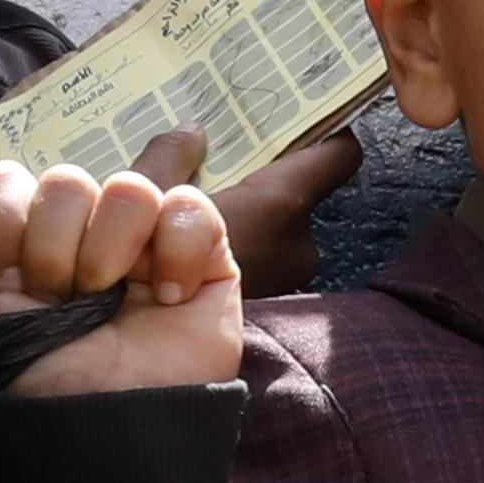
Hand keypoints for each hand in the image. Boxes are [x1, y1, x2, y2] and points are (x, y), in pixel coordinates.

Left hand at [0, 159, 242, 397]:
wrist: (110, 432)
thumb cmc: (40, 383)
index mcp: (23, 238)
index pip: (6, 180)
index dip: (6, 223)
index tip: (15, 281)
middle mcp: (82, 230)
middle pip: (65, 181)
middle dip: (57, 250)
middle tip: (66, 302)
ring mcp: (142, 237)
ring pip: (129, 188)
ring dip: (113, 251)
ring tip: (114, 302)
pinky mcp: (201, 250)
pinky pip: (189, 207)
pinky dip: (176, 253)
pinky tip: (167, 298)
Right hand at [132, 126, 359, 296]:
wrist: (147, 360)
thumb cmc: (144, 270)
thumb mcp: (144, 194)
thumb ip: (171, 154)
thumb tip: (192, 131)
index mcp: (281, 203)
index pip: (339, 153)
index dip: (323, 133)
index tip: (295, 122)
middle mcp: (299, 242)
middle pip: (297, 189)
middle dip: (263, 179)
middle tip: (222, 168)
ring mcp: (288, 276)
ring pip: (276, 224)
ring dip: (246, 216)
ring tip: (198, 216)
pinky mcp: (271, 300)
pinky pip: (263, 253)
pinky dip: (237, 245)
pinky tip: (195, 249)